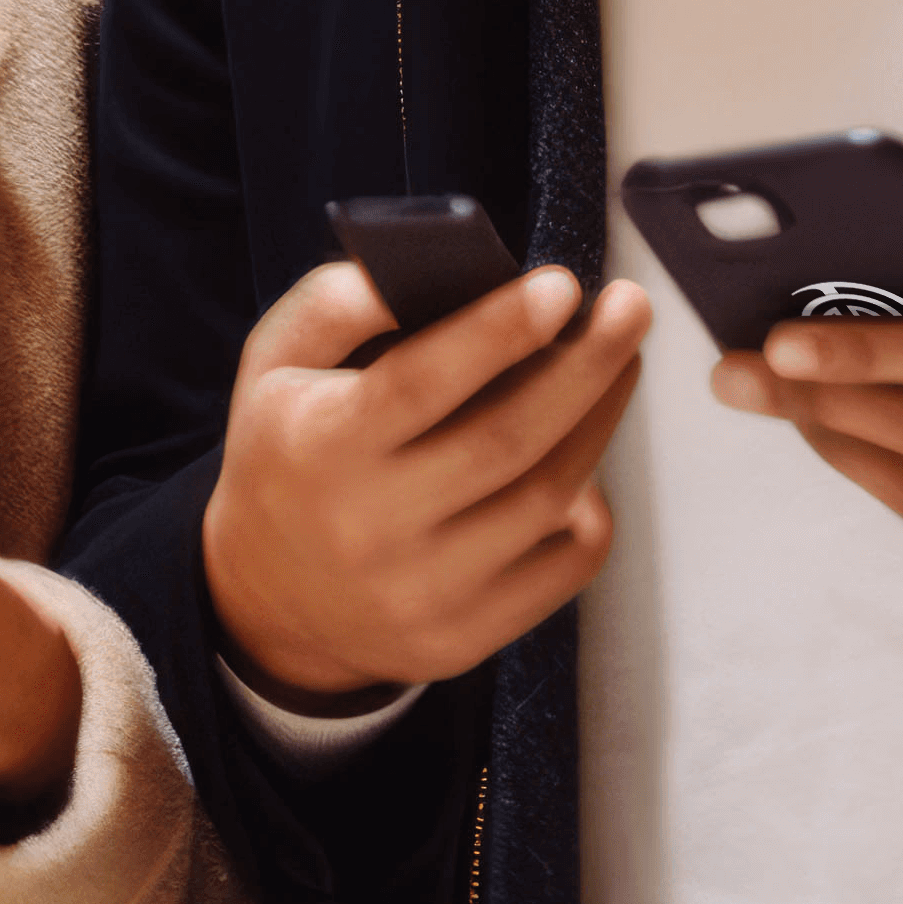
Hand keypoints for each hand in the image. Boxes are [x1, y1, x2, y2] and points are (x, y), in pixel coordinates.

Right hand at [204, 259, 650, 705]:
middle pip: (505, 441)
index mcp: (318, 447)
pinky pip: (564, 566)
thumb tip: (435, 266)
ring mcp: (421, 594)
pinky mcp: (465, 638)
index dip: (497, 332)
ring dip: (599, 420)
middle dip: (584, 366)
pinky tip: (583, 459)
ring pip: (546, 500)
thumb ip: (339, 302)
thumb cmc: (290, 452)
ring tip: (619, 361)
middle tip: (630, 307)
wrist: (272, 598)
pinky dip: (592, 506)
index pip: (419, 384)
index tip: (563, 284)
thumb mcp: (277, 362)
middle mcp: (369, 529)